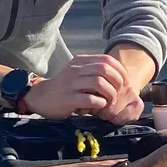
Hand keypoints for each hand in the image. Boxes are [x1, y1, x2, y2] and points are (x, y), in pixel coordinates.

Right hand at [24, 46, 152, 122]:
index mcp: (80, 62)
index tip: (125, 83)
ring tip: (110, 102)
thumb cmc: (64, 88)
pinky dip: (100, 103)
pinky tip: (99, 107)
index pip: (107, 60)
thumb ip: (94, 72)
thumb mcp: (78, 74)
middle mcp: (76, 70)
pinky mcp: (68, 99)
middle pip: (105, 69)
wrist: (41, 98)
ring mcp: (71, 84)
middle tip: (119, 93)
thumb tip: (119, 77)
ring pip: (99, 83)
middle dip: (118, 82)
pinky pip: (91, 99)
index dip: (121, 71)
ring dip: (110, 94)